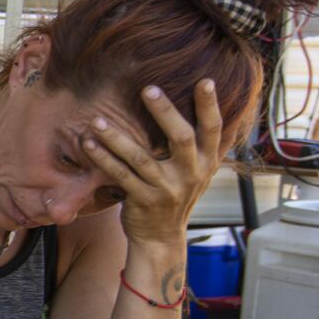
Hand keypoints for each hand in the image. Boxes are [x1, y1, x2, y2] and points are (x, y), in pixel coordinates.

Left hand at [83, 79, 223, 253]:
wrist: (162, 237)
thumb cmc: (178, 194)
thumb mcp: (201, 171)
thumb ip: (208, 145)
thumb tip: (230, 109)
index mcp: (207, 161)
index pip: (214, 129)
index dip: (210, 105)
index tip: (205, 80)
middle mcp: (191, 173)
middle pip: (182, 138)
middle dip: (165, 112)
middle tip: (148, 89)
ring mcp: (167, 188)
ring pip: (141, 158)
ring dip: (117, 137)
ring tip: (97, 120)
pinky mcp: (143, 201)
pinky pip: (120, 176)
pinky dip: (103, 159)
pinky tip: (88, 143)